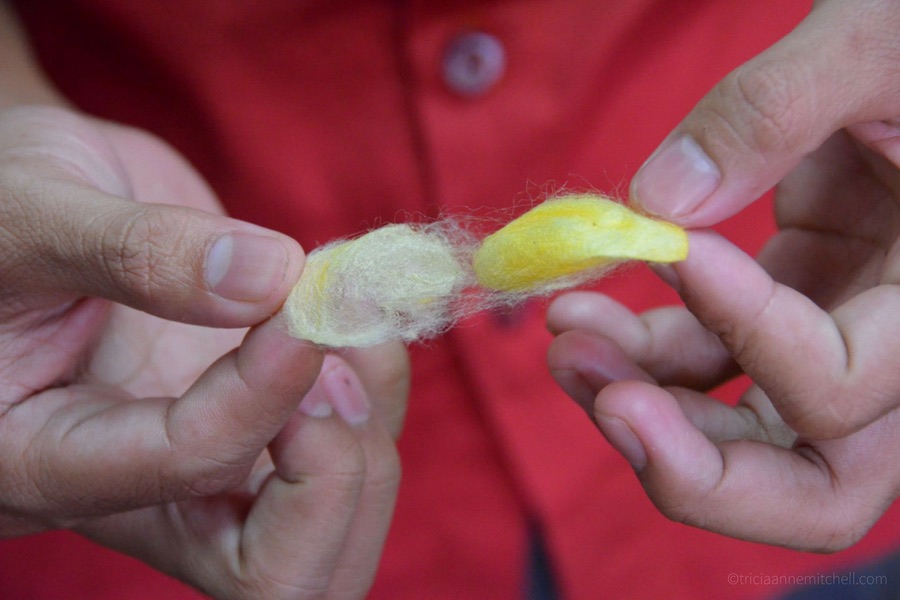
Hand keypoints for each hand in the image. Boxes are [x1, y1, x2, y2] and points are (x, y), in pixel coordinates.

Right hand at [0, 104, 408, 597]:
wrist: (24, 216)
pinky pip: (348, 457)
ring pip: (332, 530)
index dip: (267, 389)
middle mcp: (138, 495)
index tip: (296, 300)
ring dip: (374, 426)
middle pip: (278, 577)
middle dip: (341, 470)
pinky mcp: (253, 434)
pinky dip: (381, 393)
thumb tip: (272, 279)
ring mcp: (207, 472)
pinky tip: (354, 319)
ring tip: (349, 314)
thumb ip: (137, 251)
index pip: (190, 466)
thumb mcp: (29, 213)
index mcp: (46, 460)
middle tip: (333, 354)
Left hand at [548, 0, 899, 550]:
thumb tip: (659, 201)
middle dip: (694, 468)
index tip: (681, 254)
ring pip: (738, 437)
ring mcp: (831, 334)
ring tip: (564, 337)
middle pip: (811, 488)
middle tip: (611, 407)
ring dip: (636, 402)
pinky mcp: (782, 309)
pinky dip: (637, 353)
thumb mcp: (874, 45)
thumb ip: (778, 109)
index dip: (750, 334)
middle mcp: (891, 348)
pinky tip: (582, 312)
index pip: (839, 383)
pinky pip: (703, 363)